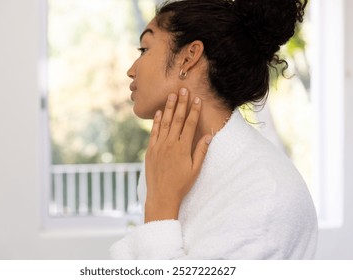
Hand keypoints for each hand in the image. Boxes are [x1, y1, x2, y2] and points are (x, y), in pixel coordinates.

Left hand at [144, 88, 211, 222]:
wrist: (161, 195)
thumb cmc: (181, 184)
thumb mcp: (195, 169)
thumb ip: (201, 151)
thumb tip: (208, 135)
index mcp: (183, 148)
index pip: (190, 124)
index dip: (194, 111)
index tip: (197, 99)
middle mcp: (170, 144)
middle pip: (176, 119)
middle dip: (181, 103)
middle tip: (183, 89)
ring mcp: (159, 146)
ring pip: (164, 123)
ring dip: (167, 108)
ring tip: (171, 95)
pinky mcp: (150, 150)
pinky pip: (153, 132)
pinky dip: (155, 121)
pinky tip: (158, 112)